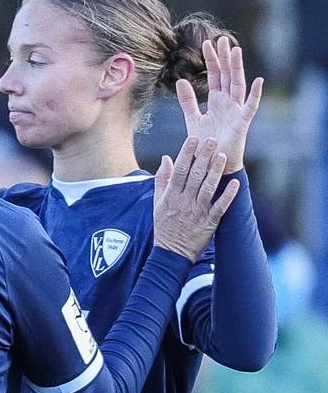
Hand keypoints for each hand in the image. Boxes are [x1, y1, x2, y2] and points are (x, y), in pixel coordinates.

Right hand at [151, 135, 239, 260]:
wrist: (171, 253)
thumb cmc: (164, 226)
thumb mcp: (157, 203)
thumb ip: (162, 180)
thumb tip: (167, 158)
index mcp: (171, 195)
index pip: (179, 170)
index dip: (186, 153)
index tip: (193, 139)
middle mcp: (184, 201)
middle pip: (194, 175)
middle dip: (203, 156)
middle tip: (212, 140)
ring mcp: (197, 211)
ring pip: (207, 187)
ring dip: (215, 171)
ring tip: (223, 156)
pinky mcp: (210, 222)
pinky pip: (220, 206)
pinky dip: (228, 195)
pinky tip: (236, 184)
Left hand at [172, 32, 262, 175]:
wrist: (213, 163)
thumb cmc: (205, 143)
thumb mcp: (192, 119)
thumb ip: (187, 101)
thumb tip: (180, 80)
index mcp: (217, 101)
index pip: (214, 76)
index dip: (211, 61)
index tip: (207, 43)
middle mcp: (228, 102)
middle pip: (226, 76)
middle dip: (223, 58)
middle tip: (221, 39)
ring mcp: (237, 111)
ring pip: (237, 85)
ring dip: (236, 68)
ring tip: (235, 51)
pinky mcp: (243, 122)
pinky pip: (250, 106)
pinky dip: (255, 94)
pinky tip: (259, 80)